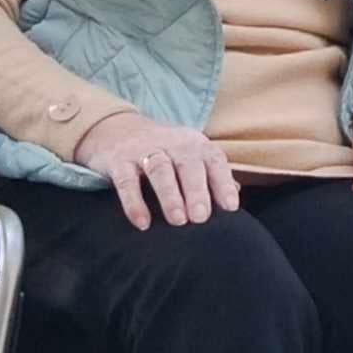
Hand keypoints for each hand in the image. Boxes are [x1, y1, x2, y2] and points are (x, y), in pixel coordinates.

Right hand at [74, 112, 240, 231]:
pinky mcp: (118, 161)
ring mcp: (144, 150)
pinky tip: (142, 223)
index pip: (214, 161)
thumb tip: (235, 197)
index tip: (231, 207)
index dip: (223, 183)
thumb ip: (211, 176)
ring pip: (159, 170)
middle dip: (196, 191)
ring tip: (178, 221)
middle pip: (187, 164)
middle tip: (201, 218)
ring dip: (170, 195)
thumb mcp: (190, 157)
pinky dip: (134, 202)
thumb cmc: (165, 151)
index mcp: (195, 144)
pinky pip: (126, 181)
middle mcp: (172, 143)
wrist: (116, 129)